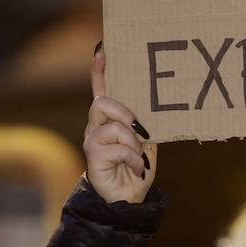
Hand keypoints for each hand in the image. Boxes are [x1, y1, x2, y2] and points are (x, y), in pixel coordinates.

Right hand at [85, 45, 156, 203]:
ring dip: (133, 142)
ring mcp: (93, 140)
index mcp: (110, 120)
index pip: (102, 89)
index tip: (103, 48)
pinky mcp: (93, 156)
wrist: (128, 198)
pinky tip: (136, 167)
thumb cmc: (137, 167)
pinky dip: (133, 158)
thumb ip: (145, 124)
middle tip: (140, 130)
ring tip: (139, 157)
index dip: (101, 70)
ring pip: (113, 127)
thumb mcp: (146, 142)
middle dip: (124, 113)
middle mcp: (96, 126)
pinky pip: (117, 148)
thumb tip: (153, 111)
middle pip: (103, 103)